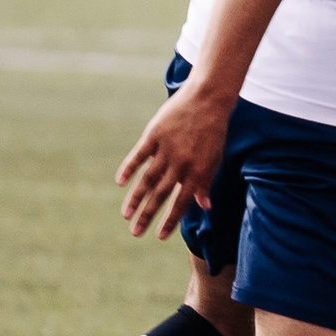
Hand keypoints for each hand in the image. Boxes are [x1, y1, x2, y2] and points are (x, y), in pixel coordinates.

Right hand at [115, 82, 230, 239]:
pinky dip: (128, 169)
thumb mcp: (215, 158)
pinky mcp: (154, 135)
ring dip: (135, 198)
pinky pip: (138, 156)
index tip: (159, 236)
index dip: (170, 221)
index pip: (181, 203)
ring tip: (125, 215)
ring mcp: (166, 149)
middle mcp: (181, 164)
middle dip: (147, 215)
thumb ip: (205, 183)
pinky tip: (120, 182)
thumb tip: (204, 207)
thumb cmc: (214, 130)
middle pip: (160, 195)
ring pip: (147, 179)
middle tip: (135, 232)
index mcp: (197, 172)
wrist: (208, 99)